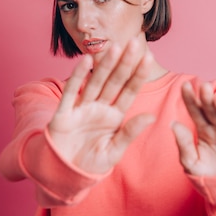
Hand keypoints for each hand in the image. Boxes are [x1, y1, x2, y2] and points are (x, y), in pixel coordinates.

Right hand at [47, 40, 155, 173]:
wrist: (64, 173)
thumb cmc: (90, 163)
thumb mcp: (114, 151)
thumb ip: (130, 132)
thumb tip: (151, 116)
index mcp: (114, 117)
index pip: (129, 92)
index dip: (138, 75)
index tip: (148, 57)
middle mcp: (99, 108)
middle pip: (114, 82)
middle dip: (125, 63)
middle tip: (136, 42)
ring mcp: (82, 108)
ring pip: (95, 83)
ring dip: (105, 65)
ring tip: (116, 47)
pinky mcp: (65, 113)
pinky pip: (72, 92)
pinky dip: (78, 76)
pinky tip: (86, 60)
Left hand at [172, 81, 215, 176]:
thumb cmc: (209, 178)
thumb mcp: (191, 163)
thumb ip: (183, 145)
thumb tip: (173, 124)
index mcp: (205, 130)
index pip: (197, 111)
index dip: (191, 99)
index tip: (184, 85)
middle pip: (214, 112)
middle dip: (208, 100)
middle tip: (203, 86)